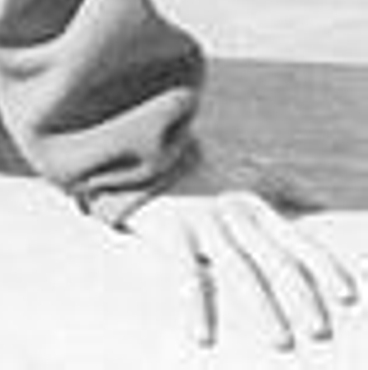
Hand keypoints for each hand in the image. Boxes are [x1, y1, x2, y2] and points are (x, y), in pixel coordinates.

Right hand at [123, 189, 359, 351]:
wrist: (138, 144)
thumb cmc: (193, 166)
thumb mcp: (240, 171)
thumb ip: (279, 186)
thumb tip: (319, 202)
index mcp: (254, 204)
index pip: (298, 239)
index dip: (325, 267)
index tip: (347, 296)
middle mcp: (235, 212)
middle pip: (275, 259)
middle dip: (300, 296)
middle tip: (318, 330)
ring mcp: (204, 220)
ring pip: (240, 269)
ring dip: (262, 307)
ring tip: (281, 341)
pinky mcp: (172, 227)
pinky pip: (186, 273)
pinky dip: (197, 305)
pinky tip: (203, 335)